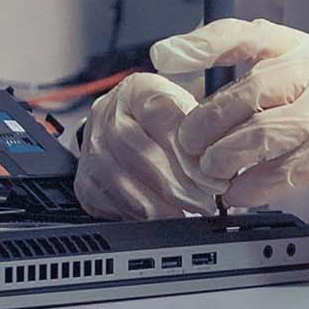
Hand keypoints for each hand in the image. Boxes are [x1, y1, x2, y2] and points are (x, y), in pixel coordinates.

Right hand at [73, 73, 218, 219]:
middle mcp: (106, 113)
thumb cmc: (169, 122)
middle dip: (176, 183)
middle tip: (204, 202)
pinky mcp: (85, 180)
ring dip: (160, 204)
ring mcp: (91, 147)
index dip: (187, 150)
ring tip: (188, 213)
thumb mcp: (191, 110)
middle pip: (137, 149)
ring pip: (121, 180)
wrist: (134, 129)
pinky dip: (139, 215)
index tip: (211, 176)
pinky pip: (110, 202)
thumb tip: (224, 156)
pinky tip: (162, 218)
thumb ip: (204, 128)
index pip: (159, 113)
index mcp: (137, 90)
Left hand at [151, 19, 308, 242]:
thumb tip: (212, 96)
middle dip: (206, 121)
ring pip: (259, 134)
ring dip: (223, 157)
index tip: (164, 55)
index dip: (203, 43)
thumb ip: (280, 81)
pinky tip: (240, 193)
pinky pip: (279, 173)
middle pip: (247, 92)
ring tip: (210, 171)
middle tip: (188, 143)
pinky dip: (251, 187)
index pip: (250, 35)